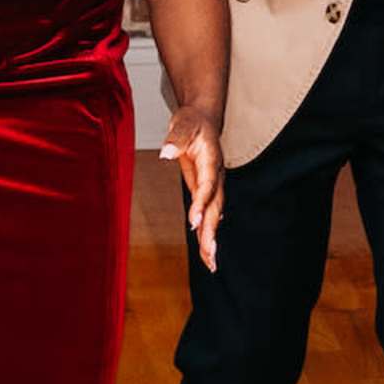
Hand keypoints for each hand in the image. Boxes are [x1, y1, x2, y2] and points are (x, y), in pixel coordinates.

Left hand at [161, 106, 226, 271]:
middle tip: (210, 255)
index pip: (208, 185)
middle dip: (212, 232)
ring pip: (214, 215)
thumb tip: (167, 153)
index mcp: (212, 160)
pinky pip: (207, 214)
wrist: (202, 120)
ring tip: (211, 263)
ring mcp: (213, 185)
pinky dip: (207, 233)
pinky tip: (207, 251)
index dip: (202, 203)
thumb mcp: (182, 124)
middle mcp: (217, 176)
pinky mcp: (206, 191)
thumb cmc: (192, 122)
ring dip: (211, 238)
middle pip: (215, 207)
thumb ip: (176, 139)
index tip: (194, 221)